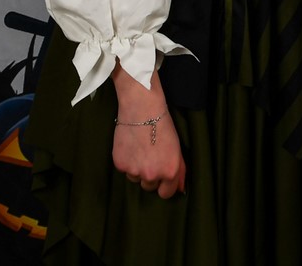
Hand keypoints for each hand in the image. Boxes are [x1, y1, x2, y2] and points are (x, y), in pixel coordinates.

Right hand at [111, 70, 185, 197]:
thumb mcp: (177, 148)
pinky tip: (131, 146)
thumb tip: (180, 189)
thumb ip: (180, 170)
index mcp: (169, 171)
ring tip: (140, 149)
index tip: (162, 177)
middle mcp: (152, 175)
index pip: (166, 194)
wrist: (142, 108)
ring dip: (137, 169)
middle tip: (150, 156)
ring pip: (135, 179)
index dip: (164, 185)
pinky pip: (124, 170)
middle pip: (149, 187)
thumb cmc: (162, 125)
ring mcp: (135, 171)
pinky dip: (126, 161)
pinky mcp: (120, 164)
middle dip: (150, 176)